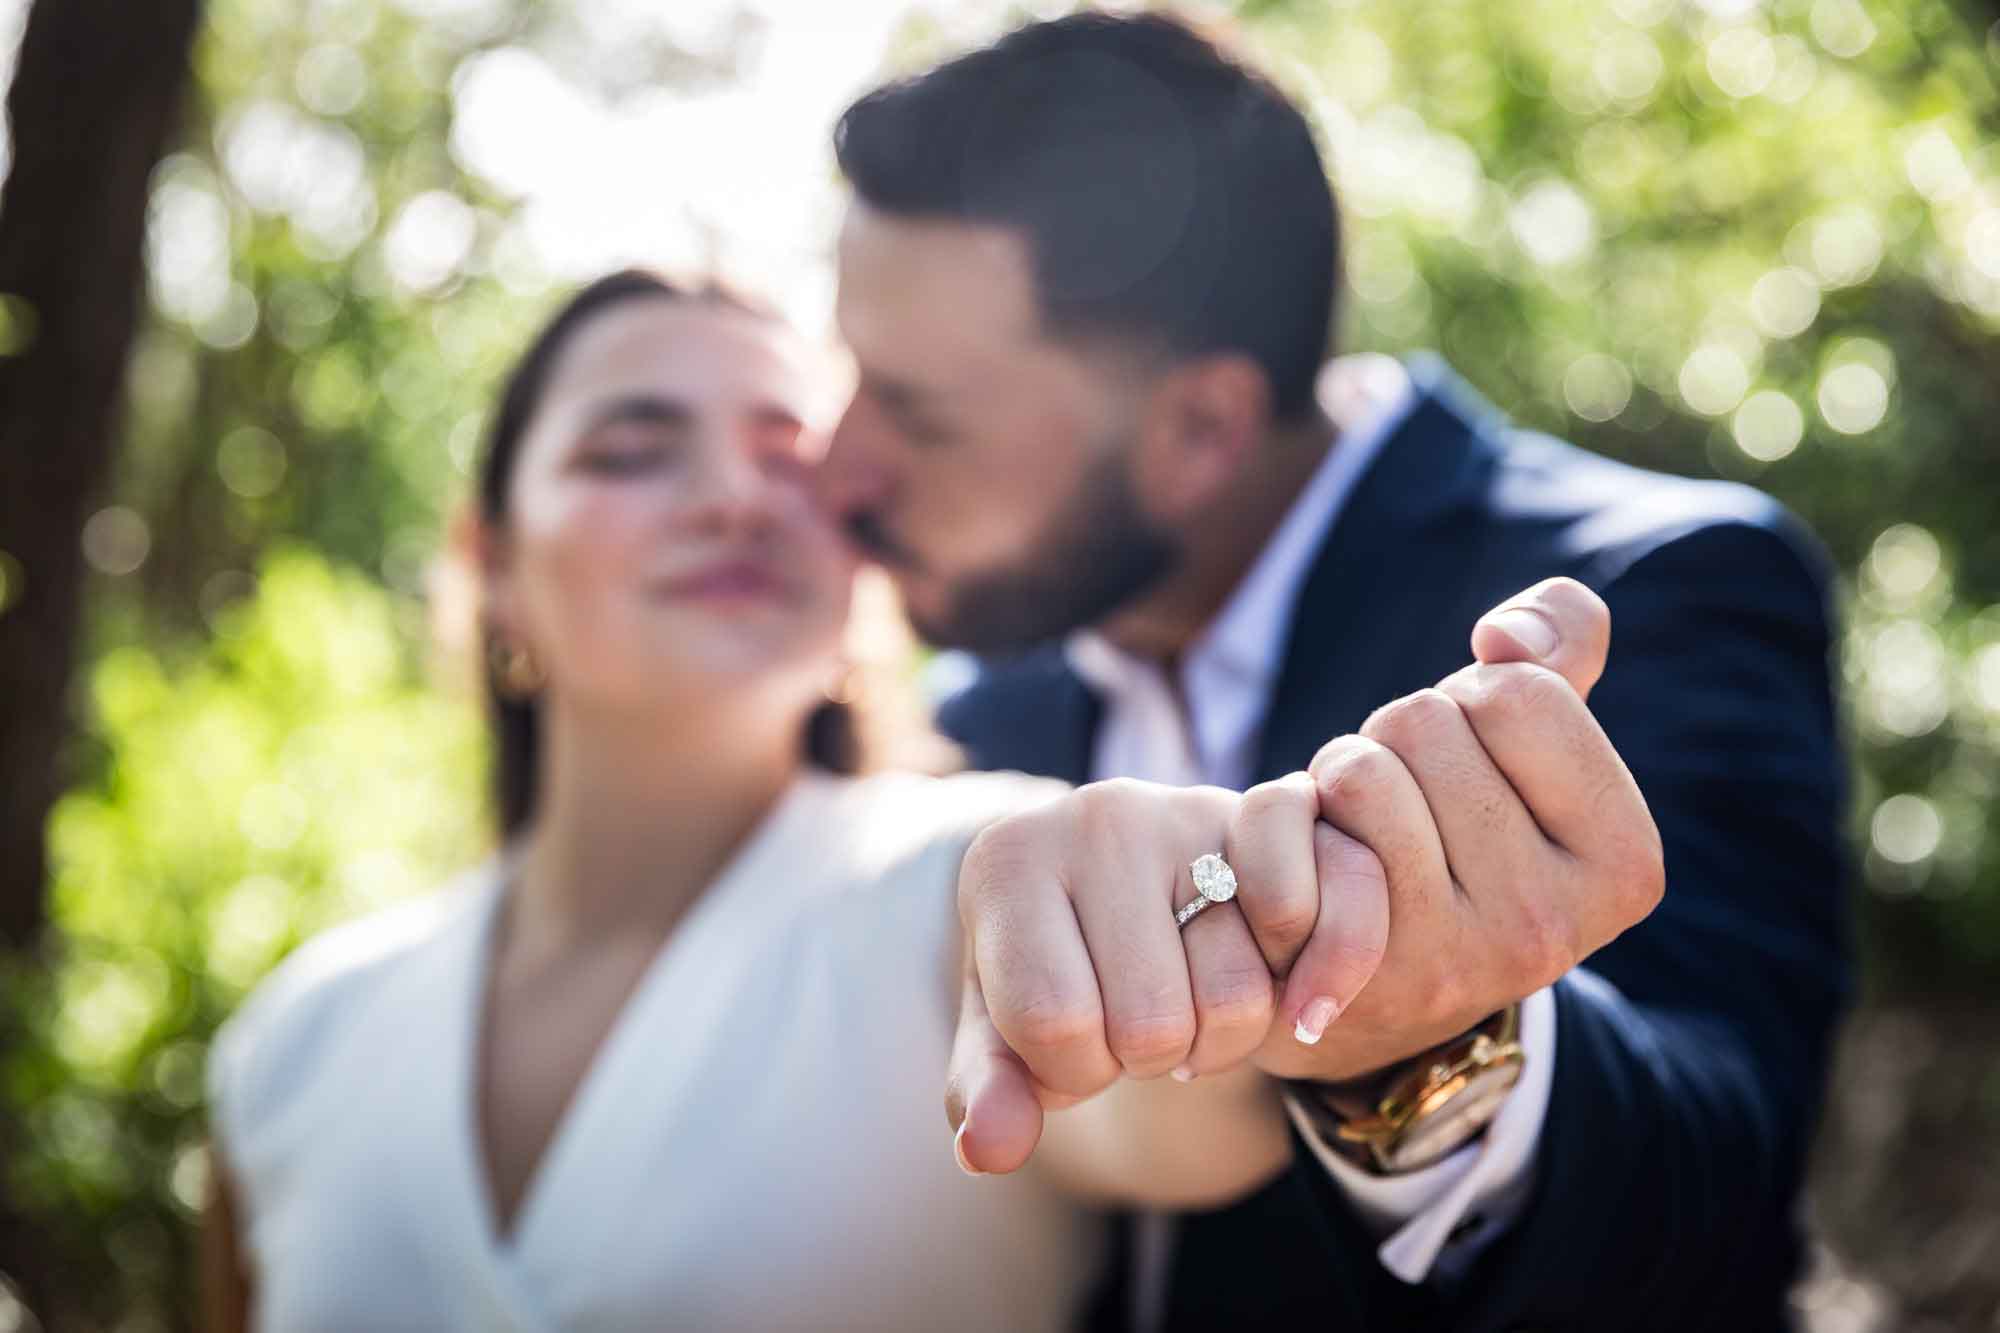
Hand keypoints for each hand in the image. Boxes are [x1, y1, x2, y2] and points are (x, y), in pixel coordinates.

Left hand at [948, 777, 1389, 1174]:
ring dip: (1218, 1039)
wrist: (1117, 882)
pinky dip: (1308, 985)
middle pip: (1149, 1025)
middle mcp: (1096, 818)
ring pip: (1237, 999)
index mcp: (1008, 864)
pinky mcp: (1269, 816)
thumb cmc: (1057, 968)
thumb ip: (989, 1090)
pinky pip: (1309, 921)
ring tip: (1186, 1000)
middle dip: (1144, 1060)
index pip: (1051, 1024)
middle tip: (1132, 1022)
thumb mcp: (1004, 1028)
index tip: (1069, 1042)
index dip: (1068, 1072)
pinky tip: (1272, 991)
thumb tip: (990, 1150)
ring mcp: (1187, 810)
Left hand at [1274, 576, 1665, 1083]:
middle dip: (1400, 741)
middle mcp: (1551, 925)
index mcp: (1625, 862)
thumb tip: (1506, 635)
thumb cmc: (1459, 837)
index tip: (1475, 766)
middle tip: (1407, 809)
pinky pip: (1294, 816)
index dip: (1471, 700)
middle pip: (1428, 722)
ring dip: (1342, 777)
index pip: (1518, 692)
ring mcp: (1452, 957)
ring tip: (1360, 833)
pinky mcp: (1354, 971)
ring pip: (1362, 769)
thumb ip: (1558, 648)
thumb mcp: (1531, 746)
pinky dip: (1286, 816)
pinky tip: (1311, 867)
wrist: (1373, 992)